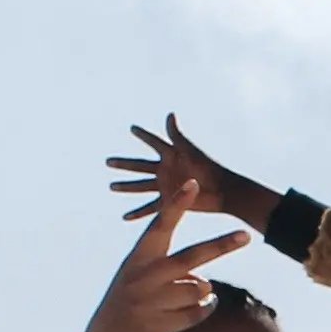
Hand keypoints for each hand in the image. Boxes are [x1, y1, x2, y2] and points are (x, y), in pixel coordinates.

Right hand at [77, 188, 246, 331]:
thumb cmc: (132, 299)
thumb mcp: (141, 276)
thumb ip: (171, 271)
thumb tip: (207, 283)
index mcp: (138, 257)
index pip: (160, 225)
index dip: (178, 204)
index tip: (194, 182)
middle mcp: (144, 276)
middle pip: (191, 258)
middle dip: (221, 245)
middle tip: (246, 235)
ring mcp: (151, 302)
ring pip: (198, 289)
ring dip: (203, 291)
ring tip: (192, 295)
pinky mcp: (159, 325)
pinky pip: (198, 312)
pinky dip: (204, 309)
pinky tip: (196, 308)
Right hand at [111, 116, 273, 233]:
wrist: (222, 191)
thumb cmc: (208, 168)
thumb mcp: (189, 150)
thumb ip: (177, 135)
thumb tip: (169, 114)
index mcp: (171, 155)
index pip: (153, 142)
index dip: (143, 135)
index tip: (132, 129)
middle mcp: (166, 170)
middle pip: (139, 166)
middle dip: (124, 164)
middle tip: (108, 161)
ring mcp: (166, 186)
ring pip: (141, 187)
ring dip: (126, 187)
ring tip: (112, 186)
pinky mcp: (169, 202)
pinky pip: (150, 208)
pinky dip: (138, 213)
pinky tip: (125, 217)